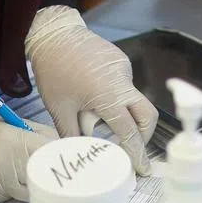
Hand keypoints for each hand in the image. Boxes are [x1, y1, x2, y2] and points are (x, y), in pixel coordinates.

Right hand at [0, 108, 57, 201]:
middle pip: (41, 171)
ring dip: (30, 180)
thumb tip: (60, 143)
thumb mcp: (10, 122)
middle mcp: (6, 162)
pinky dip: (14, 188)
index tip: (59, 153)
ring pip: (29, 188)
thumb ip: (37, 132)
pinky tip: (8, 176)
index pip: (49, 151)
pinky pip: (12, 195)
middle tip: (45, 162)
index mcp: (14, 140)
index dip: (56, 152)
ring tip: (23, 168)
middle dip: (45, 167)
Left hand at [25, 6, 158, 174]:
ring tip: (96, 115)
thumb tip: (81, 153)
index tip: (142, 168)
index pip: (130, 132)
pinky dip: (115, 96)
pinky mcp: (120, 60)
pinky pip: (124, 84)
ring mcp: (124, 69)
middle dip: (143, 135)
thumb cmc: (54, 70)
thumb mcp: (60, 109)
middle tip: (131, 148)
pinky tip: (93, 93)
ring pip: (133, 99)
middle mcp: (123, 82)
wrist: (53, 34)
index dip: (137, 152)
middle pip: (147, 115)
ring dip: (123, 113)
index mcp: (109, 96)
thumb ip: (73, 135)